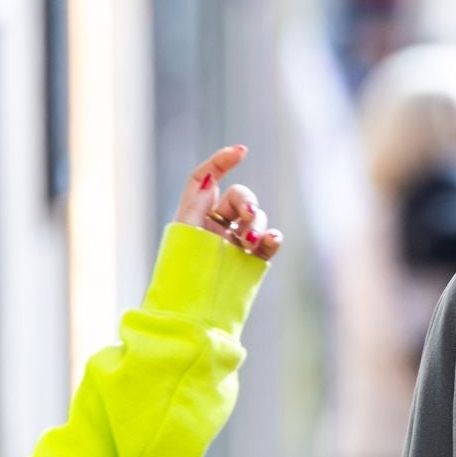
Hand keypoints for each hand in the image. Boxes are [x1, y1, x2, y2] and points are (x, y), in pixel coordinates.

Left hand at [174, 145, 282, 260]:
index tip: (241, 151)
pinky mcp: (252, 259)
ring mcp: (236, 242)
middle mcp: (217, 224)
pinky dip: (273, 238)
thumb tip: (210, 177)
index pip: (207, 179)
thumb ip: (196, 206)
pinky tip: (272, 238)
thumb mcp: (184, 234)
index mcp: (197, 215)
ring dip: (257, 224)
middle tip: (248, 214)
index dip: (221, 162)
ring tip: (250, 241)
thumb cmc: (182, 268)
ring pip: (256, 218)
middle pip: (238, 197)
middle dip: (247, 201)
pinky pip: (268, 242)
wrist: (193, 305)